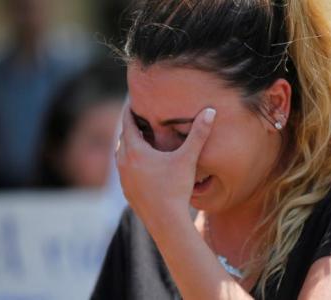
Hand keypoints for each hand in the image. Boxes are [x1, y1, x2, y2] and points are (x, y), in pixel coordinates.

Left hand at [116, 103, 215, 229]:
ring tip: (139, 139)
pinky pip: (123, 169)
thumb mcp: (187, 159)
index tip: (132, 102)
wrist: (166, 222)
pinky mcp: (126, 191)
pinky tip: (140, 164)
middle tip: (138, 118)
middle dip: (130, 127)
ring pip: (121, 154)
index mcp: (135, 151)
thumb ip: (198, 134)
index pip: (127, 123)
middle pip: (122, 138)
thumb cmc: (176, 188)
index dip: (130, 111)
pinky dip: (129, 161)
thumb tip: (210, 111)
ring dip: (128, 144)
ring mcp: (123, 179)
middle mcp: (124, 163)